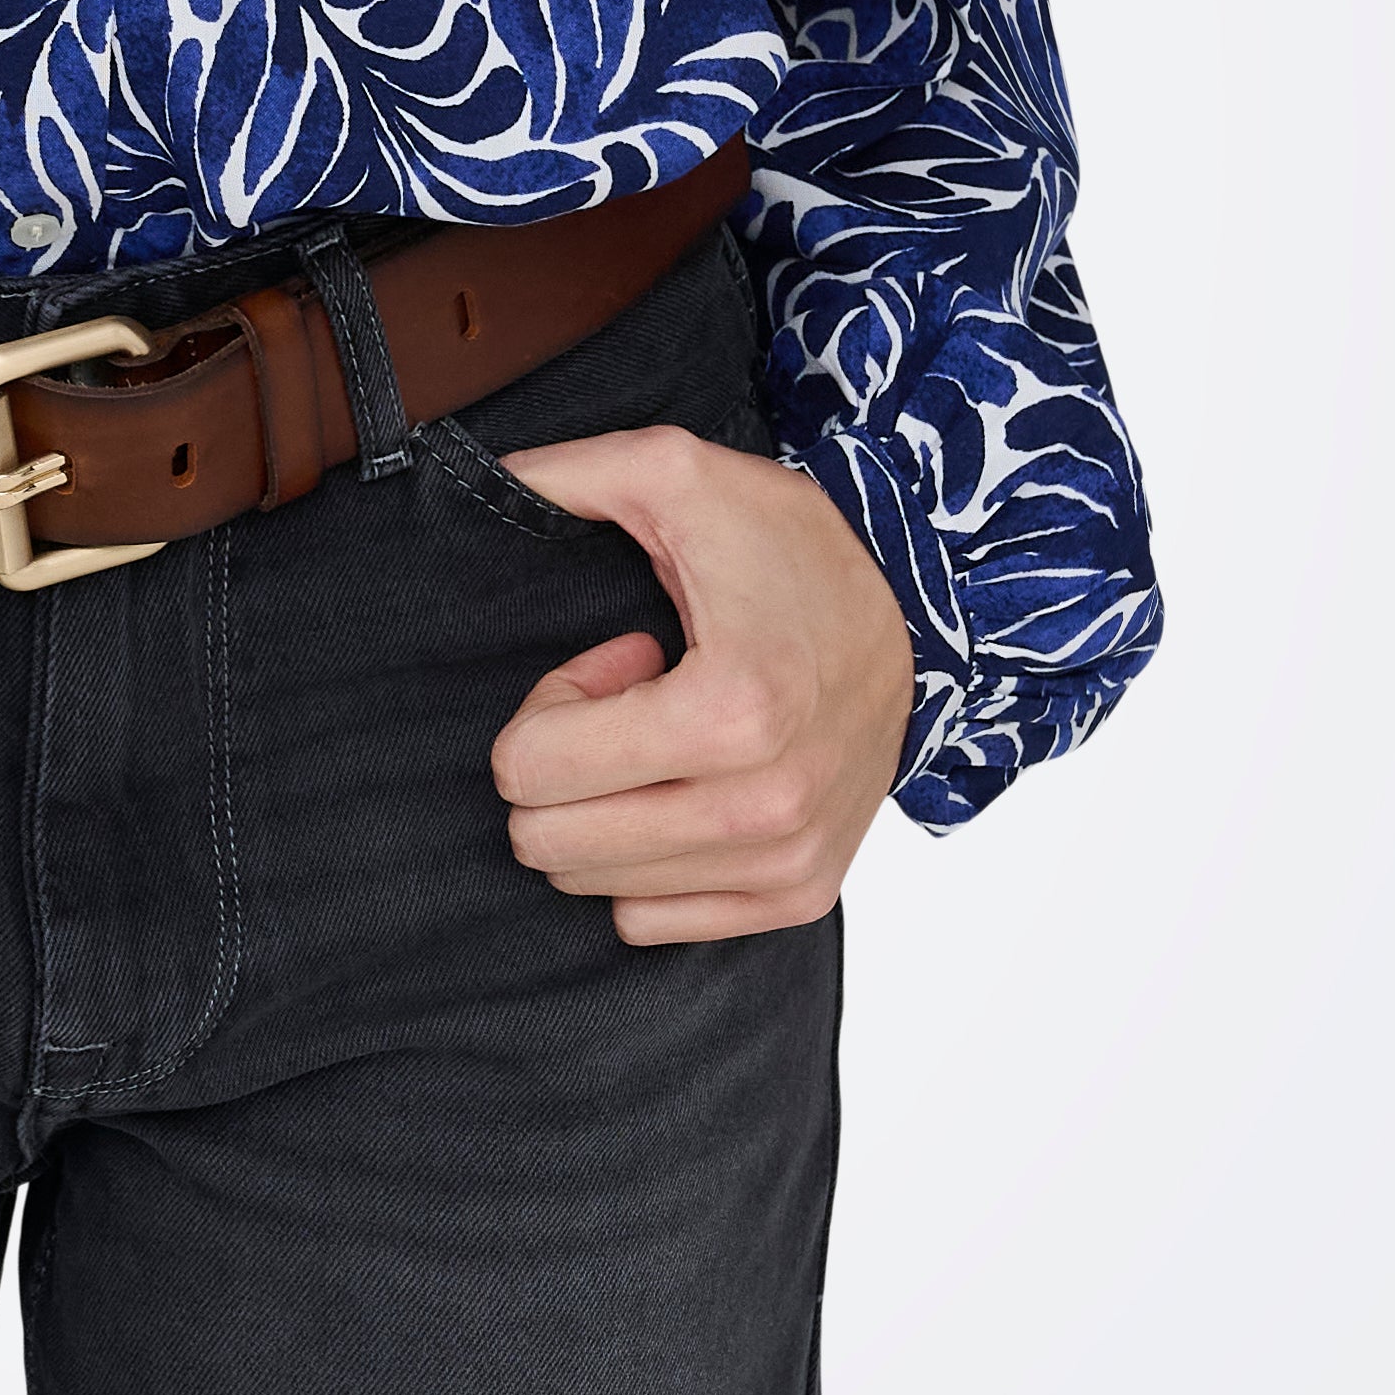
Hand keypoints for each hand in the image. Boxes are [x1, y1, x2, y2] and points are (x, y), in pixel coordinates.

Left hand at [484, 430, 920, 939]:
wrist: (918, 615)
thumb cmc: (793, 549)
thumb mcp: (679, 475)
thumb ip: (568, 472)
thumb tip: (477, 476)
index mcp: (731, 710)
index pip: (531, 769)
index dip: (551, 705)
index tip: (618, 661)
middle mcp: (765, 804)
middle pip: (548, 841)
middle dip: (562, 767)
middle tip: (631, 707)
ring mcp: (786, 859)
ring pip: (593, 888)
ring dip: (609, 809)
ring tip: (670, 740)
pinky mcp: (800, 894)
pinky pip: (650, 922)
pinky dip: (647, 862)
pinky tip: (692, 789)